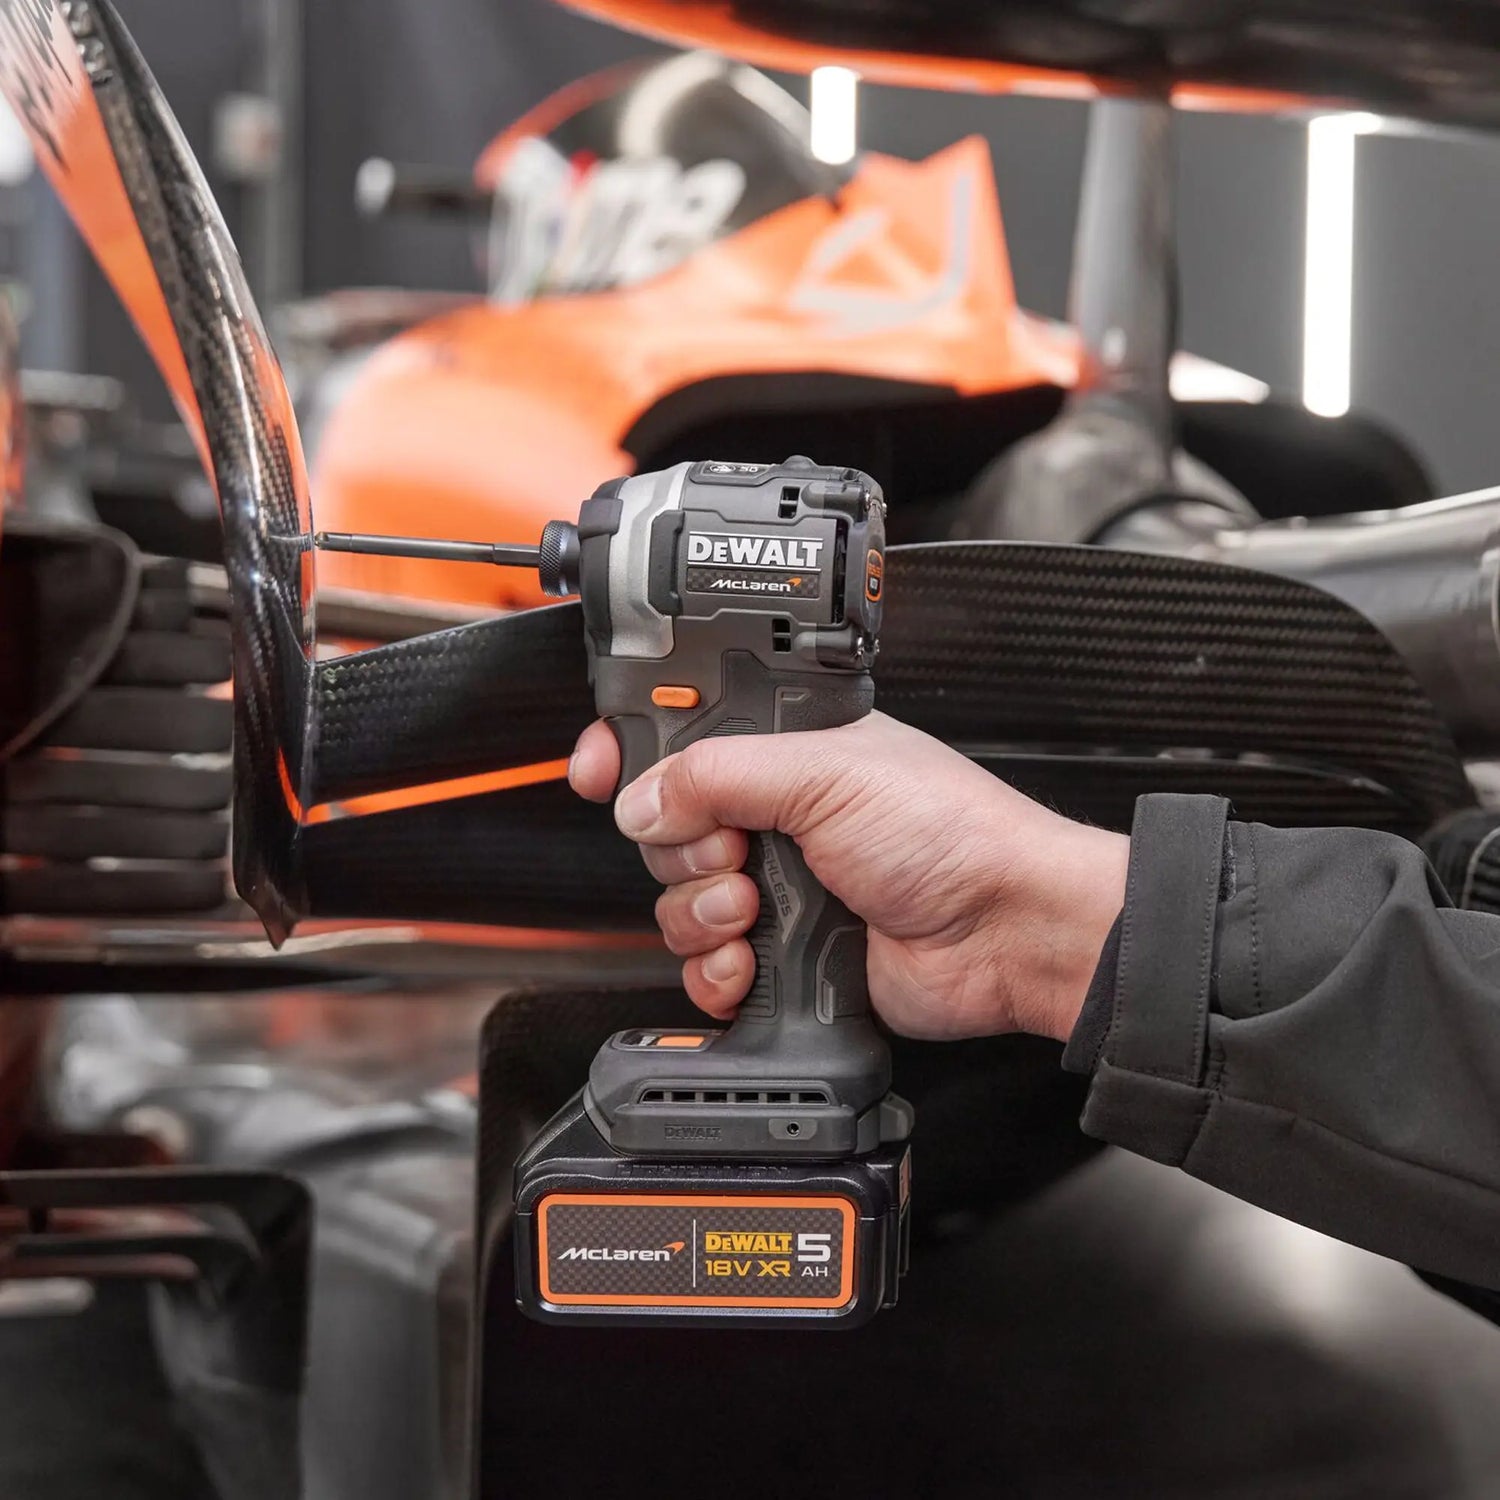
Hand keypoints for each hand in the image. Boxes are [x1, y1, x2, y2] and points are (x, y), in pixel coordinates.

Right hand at [569, 713, 1127, 1042]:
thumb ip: (719, 773)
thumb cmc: (952, 834)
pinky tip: (749, 963)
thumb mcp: (826, 774)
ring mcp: (779, 891)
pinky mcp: (784, 960)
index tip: (598, 769)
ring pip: (678, 904)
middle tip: (734, 852)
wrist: (1004, 933)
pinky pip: (706, 970)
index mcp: (787, 754)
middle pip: (666, 832)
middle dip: (682, 850)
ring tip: (753, 910)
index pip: (683, 740)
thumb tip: (641, 794)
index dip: (631, 752)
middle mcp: (777, 819)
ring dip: (700, 915)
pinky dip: (714, 973)